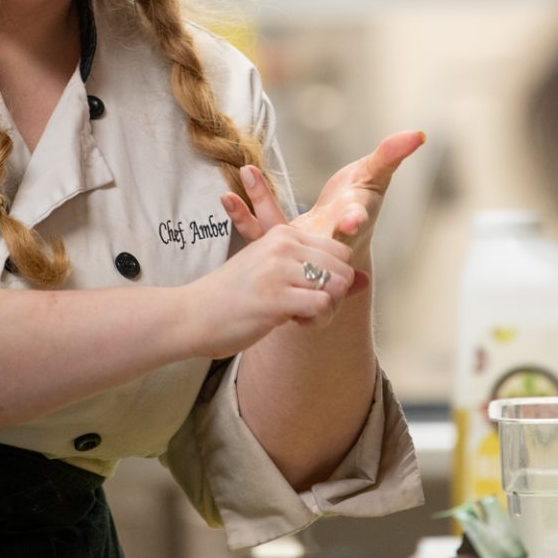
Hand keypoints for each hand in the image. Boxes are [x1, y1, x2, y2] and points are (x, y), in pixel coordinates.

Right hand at [179, 223, 355, 358]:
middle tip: (308, 309)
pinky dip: (316, 321)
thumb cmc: (235, 297)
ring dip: (326, 311)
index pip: (340, 251)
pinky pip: (322, 306)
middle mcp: (283, 245)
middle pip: (344, 268)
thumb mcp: (278, 276)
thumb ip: (320, 275)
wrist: (192, 315)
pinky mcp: (275, 297)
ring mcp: (278, 270)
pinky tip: (294, 323)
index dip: (334, 278)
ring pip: (337, 287)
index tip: (308, 291)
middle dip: (335, 295)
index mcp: (283, 234)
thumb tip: (365, 280)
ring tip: (300, 316)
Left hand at [222, 132, 423, 288]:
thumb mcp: (376, 175)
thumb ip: (392, 155)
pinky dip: (243, 214)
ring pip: (281, 235)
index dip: (354, 219)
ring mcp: (299, 246)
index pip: (357, 221)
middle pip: (317, 244)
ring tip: (247, 171)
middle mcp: (326, 241)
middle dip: (307, 236)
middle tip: (284, 221)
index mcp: (353, 223)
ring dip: (260, 207)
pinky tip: (226, 196)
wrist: (337, 230)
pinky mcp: (278, 242)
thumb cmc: (359, 198)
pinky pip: (259, 230)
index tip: (351, 219)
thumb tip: (418, 134)